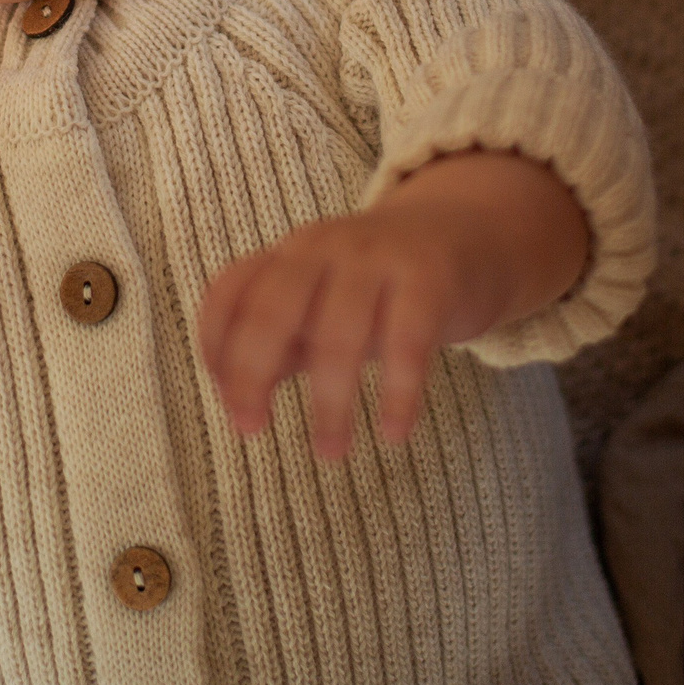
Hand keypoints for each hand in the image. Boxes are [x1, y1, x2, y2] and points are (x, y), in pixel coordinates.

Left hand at [195, 150, 588, 460]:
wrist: (468, 232)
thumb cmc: (380, 285)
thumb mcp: (322, 304)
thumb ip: (280, 341)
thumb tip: (236, 393)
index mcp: (290, 254)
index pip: (231, 289)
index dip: (215, 344)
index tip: (225, 399)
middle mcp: (326, 248)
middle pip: (272, 305)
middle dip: (251, 369)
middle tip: (250, 429)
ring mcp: (378, 259)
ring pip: (339, 331)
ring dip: (329, 400)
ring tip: (329, 453)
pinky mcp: (430, 278)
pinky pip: (409, 339)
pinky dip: (398, 391)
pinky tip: (394, 432)